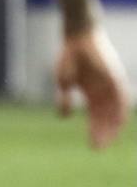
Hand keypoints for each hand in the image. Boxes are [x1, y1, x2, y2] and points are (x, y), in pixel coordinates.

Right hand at [55, 28, 130, 148]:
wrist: (77, 38)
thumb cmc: (69, 57)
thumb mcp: (63, 82)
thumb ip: (64, 99)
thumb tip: (63, 117)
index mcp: (92, 94)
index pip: (96, 118)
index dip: (94, 132)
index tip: (92, 147)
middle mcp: (104, 92)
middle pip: (106, 118)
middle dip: (102, 134)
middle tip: (97, 149)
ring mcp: (111, 86)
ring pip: (115, 111)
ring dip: (111, 127)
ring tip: (105, 140)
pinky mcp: (116, 78)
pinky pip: (122, 98)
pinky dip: (120, 110)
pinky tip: (118, 123)